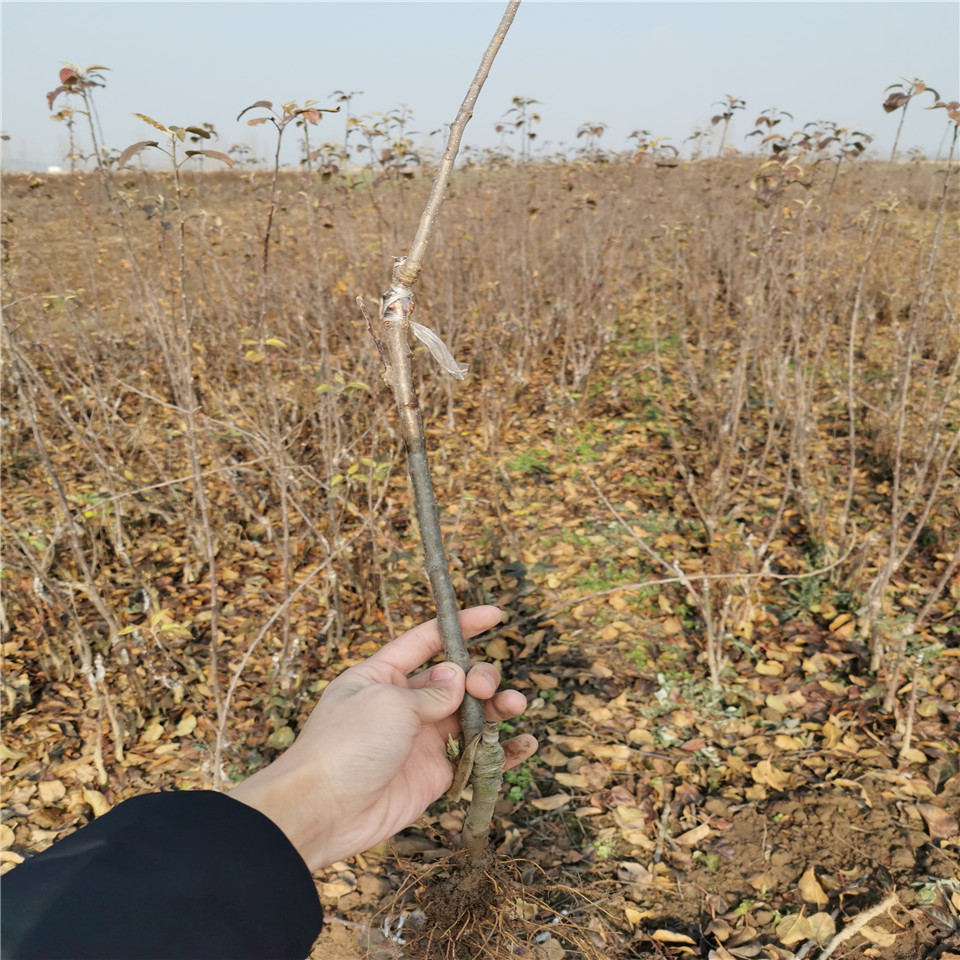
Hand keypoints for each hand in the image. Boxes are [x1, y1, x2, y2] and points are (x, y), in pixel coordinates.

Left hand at [229, 606, 537, 870]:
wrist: (324, 812)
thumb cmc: (345, 746)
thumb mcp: (389, 703)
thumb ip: (431, 691)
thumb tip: (459, 679)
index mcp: (382, 675)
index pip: (427, 640)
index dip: (461, 625)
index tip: (495, 616)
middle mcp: (403, 704)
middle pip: (455, 679)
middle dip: (479, 676)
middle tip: (484, 689)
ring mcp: (420, 740)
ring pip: (469, 715)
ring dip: (496, 708)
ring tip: (514, 706)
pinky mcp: (433, 774)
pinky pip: (474, 757)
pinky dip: (500, 750)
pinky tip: (524, 743)